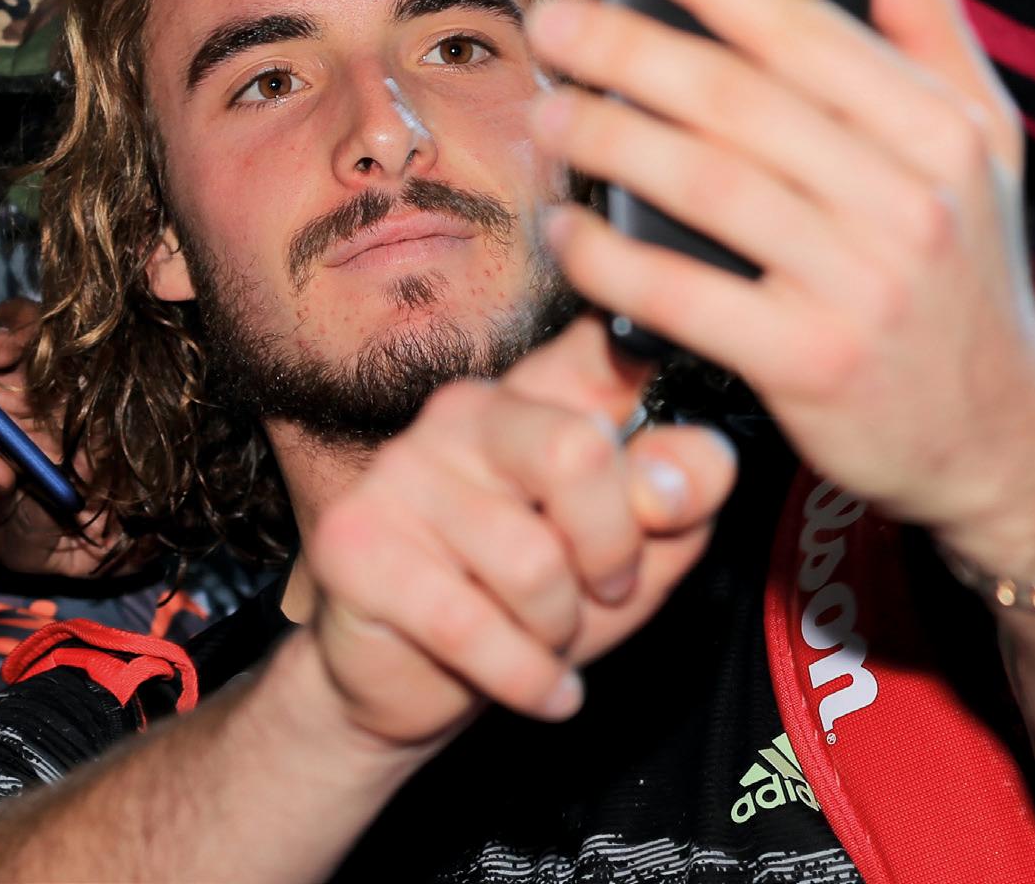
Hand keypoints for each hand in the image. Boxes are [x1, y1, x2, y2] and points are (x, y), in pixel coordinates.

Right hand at [297, 318, 737, 751]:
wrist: (411, 684)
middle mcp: (465, 411)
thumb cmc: (531, 606)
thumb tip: (679, 474)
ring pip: (529, 560)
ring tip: (549, 640)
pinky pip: (469, 625)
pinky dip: (524, 677)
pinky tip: (539, 687)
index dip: (652, 361)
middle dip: (613, 548)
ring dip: (559, 629)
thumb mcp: (635, 554)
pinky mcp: (354, 541)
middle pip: (576, 451)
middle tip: (608, 588)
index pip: (605, 347)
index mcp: (541, 394)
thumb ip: (676, 502)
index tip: (666, 409)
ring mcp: (400, 470)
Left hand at [522, 0, 1034, 579]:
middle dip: (631, 49)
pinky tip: (569, 231)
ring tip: (552, 115)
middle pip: (740, 101)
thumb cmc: (967, 271)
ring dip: (611, 143)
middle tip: (556, 21)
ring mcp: (859, 284)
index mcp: (940, 129)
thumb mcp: (984, 142)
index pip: (809, 27)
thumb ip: (927, 25)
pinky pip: (684, 296)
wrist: (1000, 434)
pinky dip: (611, 259)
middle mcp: (907, 200)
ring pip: (706, 187)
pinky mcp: (810, 362)